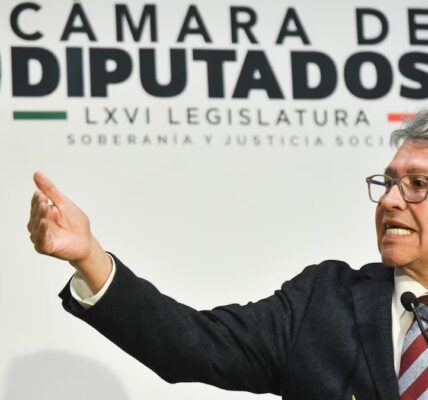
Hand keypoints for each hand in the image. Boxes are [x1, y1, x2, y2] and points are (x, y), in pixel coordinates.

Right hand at [28, 172, 111, 292]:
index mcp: (42, 212)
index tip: (42, 193)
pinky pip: (41, 239)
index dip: (39, 198)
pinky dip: (41, 231)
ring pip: (36, 226)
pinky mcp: (45, 246)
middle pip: (35, 213)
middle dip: (39, 206)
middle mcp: (38, 224)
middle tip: (43, 199)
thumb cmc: (75, 223)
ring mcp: (41, 235)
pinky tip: (44, 222)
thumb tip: (36, 174)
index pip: (36, 202)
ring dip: (40, 216)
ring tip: (45, 208)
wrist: (87, 240)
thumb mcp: (64, 203)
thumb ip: (50, 190)